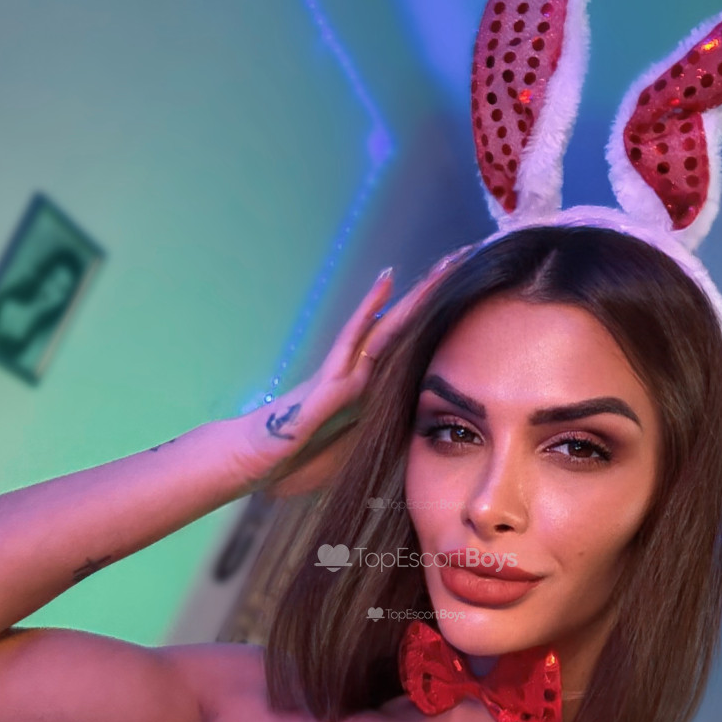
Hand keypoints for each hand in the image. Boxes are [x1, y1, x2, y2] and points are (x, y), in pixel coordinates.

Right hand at [230, 244, 475, 494]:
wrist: (250, 463)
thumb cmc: (292, 463)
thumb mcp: (348, 461)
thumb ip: (374, 450)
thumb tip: (406, 457)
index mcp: (368, 394)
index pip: (411, 353)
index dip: (439, 327)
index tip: (471, 301)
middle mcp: (359, 375)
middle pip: (405, 329)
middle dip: (436, 298)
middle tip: (468, 258)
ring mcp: (343, 374)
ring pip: (388, 327)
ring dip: (416, 296)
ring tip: (445, 263)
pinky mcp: (327, 382)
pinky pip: (352, 340)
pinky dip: (369, 310)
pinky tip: (386, 280)